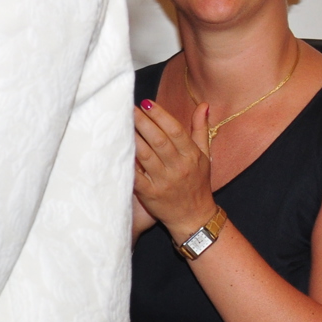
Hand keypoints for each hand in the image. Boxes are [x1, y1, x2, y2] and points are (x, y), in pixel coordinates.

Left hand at [133, 97, 216, 240]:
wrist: (195, 218)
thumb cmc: (198, 183)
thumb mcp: (204, 156)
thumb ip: (201, 129)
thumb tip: (203, 104)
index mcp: (191, 156)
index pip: (176, 131)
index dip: (161, 116)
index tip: (147, 103)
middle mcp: (179, 167)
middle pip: (159, 141)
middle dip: (143, 123)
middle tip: (129, 108)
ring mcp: (164, 182)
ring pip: (146, 156)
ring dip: (134, 139)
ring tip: (121, 124)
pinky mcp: (151, 195)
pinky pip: (137, 177)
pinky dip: (128, 165)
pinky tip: (117, 151)